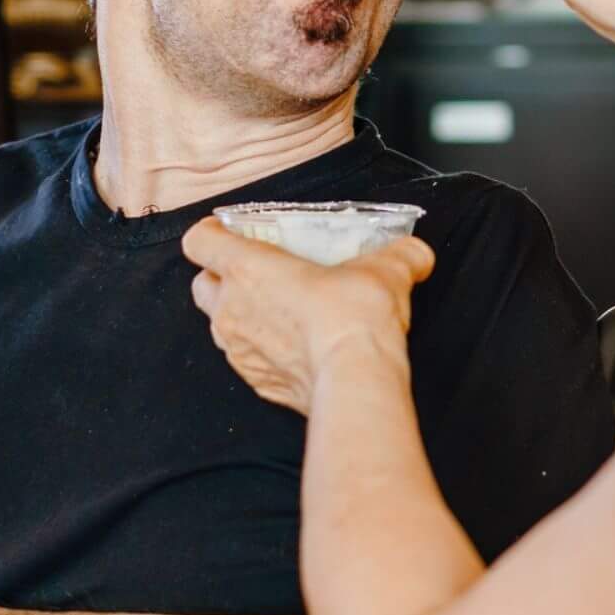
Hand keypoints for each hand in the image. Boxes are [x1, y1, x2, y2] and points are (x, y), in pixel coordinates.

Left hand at [181, 217, 434, 414]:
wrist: (355, 382)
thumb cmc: (354, 318)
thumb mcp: (386, 269)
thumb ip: (399, 255)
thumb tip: (415, 254)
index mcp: (248, 267)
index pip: (199, 240)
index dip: (211, 233)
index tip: (231, 231)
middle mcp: (231, 308)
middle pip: (201, 284)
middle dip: (221, 277)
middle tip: (260, 273)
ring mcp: (238, 350)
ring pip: (220, 324)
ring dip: (241, 315)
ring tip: (281, 312)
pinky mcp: (254, 382)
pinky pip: (246, 359)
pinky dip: (262, 351)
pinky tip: (296, 347)